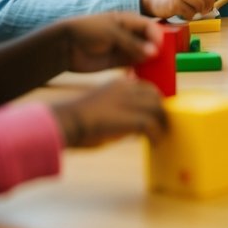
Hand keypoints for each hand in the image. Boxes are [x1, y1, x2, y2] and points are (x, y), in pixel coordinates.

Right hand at [50, 78, 166, 147]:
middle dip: (160, 111)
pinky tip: (154, 143)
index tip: (153, 113)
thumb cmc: (76, 120)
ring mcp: (131, 102)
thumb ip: (116, 108)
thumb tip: (130, 122)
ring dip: (161, 124)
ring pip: (158, 109)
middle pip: (156, 97)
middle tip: (160, 126)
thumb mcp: (100, 106)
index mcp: (118, 84)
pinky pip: (152, 125)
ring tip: (159, 136)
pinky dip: (156, 135)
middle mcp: (127, 89)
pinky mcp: (132, 118)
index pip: (146, 87)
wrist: (65, 123)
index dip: (152, 101)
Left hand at [58, 12, 163, 72]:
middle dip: (157, 49)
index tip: (161, 48)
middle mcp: (130, 34)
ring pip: (144, 54)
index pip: (150, 27)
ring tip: (157, 69)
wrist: (65, 45)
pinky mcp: (118, 62)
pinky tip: (145, 74)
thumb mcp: (112, 33)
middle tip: (163, 60)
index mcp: (129, 20)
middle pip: (149, 41)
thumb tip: (154, 53)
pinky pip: (134, 65)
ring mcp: (125, 48)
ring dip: (150, 61)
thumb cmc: (89, 31)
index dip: (158, 36)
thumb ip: (133, 44)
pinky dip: (140, 69)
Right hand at [139, 0, 215, 19]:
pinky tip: (184, 15)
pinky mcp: (175, 3)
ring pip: (199, 4)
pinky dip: (189, 16)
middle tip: (204, 11)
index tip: (211, 4)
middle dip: (207, 6)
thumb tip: (211, 3)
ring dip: (198, 11)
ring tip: (192, 12)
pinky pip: (190, 13)